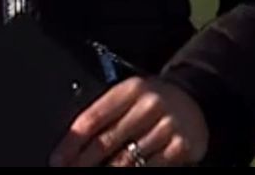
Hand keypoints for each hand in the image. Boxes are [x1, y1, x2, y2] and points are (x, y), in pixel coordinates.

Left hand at [50, 77, 207, 167]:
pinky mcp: (181, 146)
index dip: (71, 142)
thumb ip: (105, 114)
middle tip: (69, 171)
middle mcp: (149, 105)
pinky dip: (136, 173)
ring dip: (107, 172)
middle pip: (107, 141)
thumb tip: (71, 144)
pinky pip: (151, 168)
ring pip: (127, 160)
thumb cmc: (152, 101)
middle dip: (83, 162)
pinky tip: (123, 174)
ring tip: (92, 174)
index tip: (57, 159)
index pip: (94, 117)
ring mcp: (167, 126)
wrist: (196, 98)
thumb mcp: (129, 97)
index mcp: (131, 89)